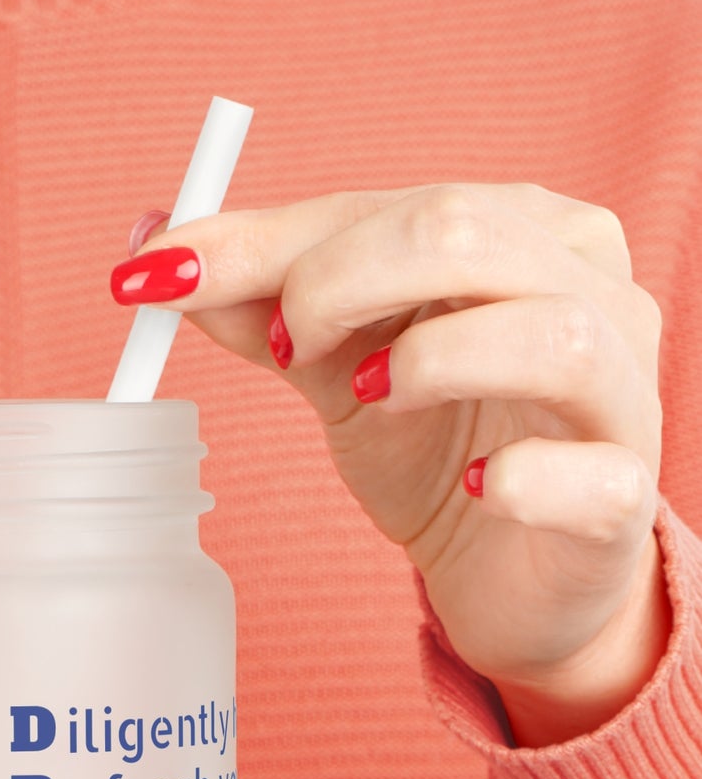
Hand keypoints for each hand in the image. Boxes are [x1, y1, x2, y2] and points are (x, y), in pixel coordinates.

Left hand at [114, 184, 669, 745]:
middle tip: (282, 348)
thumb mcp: (336, 368)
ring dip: (429, 361)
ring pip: (550, 333)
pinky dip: (521, 478)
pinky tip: (475, 489)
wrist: (508, 572)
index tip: (160, 275)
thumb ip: (261, 307)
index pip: (387, 206)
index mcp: (519, 233)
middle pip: (465, 233)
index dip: (266, 241)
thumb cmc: (434, 448)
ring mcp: (620, 393)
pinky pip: (589, 474)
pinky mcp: (622, 497)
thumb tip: (156, 249)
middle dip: (337, 281)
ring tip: (366, 399)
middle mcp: (588, 289)